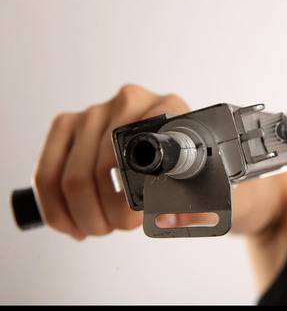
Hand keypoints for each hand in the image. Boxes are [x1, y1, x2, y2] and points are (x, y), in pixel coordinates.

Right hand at [33, 84, 189, 239]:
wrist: (165, 142)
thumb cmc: (179, 164)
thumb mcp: (196, 181)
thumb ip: (192, 205)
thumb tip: (168, 219)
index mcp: (167, 108)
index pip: (142, 152)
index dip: (131, 197)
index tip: (135, 217)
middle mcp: (129, 102)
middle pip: (101, 172)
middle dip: (106, 215)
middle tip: (118, 226)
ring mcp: (94, 111)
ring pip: (71, 179)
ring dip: (83, 217)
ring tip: (100, 226)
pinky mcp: (66, 123)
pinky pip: (46, 175)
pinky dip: (57, 209)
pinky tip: (74, 223)